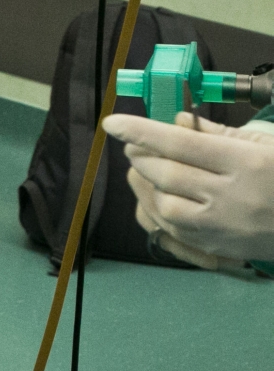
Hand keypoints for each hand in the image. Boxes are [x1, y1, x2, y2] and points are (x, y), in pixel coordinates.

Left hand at [103, 112, 273, 262]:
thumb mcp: (264, 144)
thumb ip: (218, 134)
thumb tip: (177, 122)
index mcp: (246, 163)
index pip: (181, 144)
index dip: (141, 131)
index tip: (112, 122)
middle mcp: (233, 196)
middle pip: (167, 175)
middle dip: (141, 156)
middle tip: (133, 144)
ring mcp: (224, 226)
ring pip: (164, 206)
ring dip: (144, 184)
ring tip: (144, 167)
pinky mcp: (219, 248)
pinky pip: (173, 230)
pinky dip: (156, 209)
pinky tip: (158, 194)